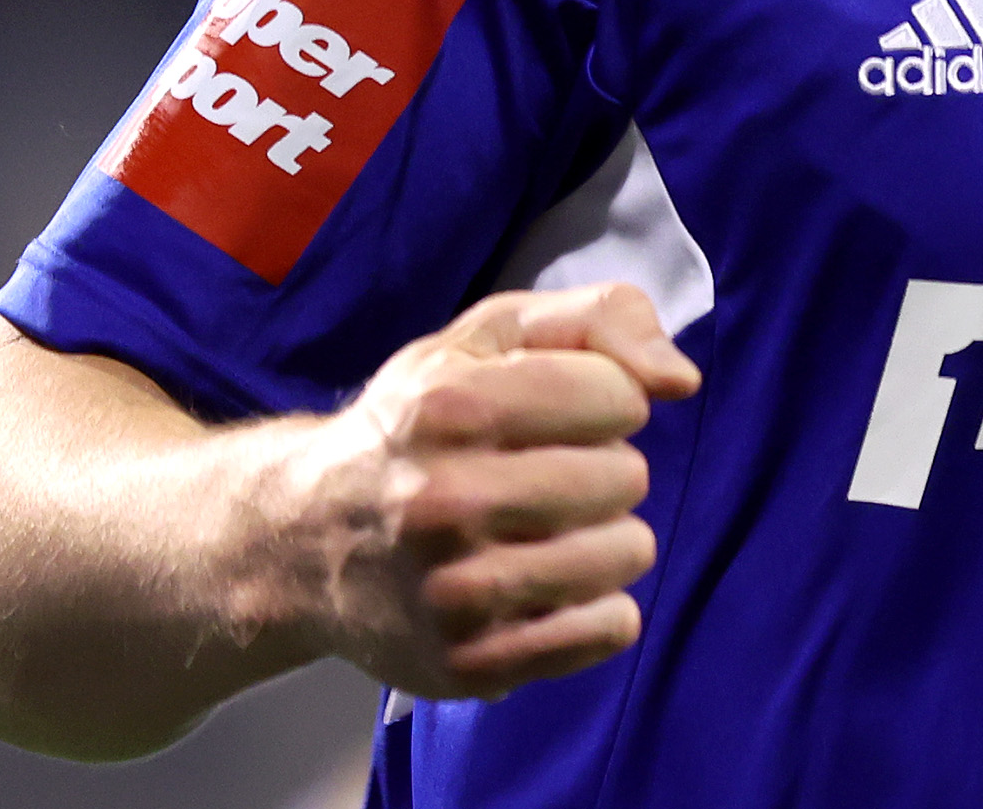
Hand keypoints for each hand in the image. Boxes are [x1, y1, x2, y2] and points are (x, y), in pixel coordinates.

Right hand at [279, 283, 702, 700]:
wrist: (302, 541)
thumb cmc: (418, 424)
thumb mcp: (490, 336)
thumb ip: (599, 319)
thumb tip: (680, 379)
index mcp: (448, 406)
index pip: (618, 397)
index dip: (605, 401)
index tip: (560, 414)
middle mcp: (443, 501)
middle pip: (625, 477)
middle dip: (603, 469)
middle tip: (544, 477)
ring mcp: (453, 591)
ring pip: (626, 553)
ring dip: (608, 538)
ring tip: (551, 531)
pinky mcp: (468, 663)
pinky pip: (608, 628)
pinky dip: (599, 607)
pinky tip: (551, 587)